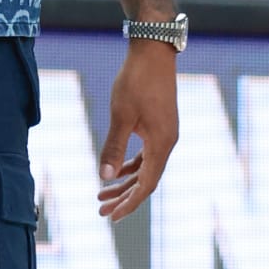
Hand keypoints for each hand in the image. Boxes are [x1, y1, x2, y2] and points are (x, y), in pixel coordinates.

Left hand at [98, 41, 180, 220]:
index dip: (129, 203)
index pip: (146, 185)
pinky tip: (116, 171)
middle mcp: (167, 143)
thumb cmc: (136, 81)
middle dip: (123, 197)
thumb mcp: (120, 115)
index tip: (112, 217)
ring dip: (125, 182)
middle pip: (146, 181)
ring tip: (102, 195)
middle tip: (101, 212)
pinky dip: (131, 166)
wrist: (153, 52)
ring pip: (146, 168)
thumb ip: (113, 147)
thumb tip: (105, 177)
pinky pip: (146, 155)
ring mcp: (165, 134)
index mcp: (161, 144)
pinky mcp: (159, 126)